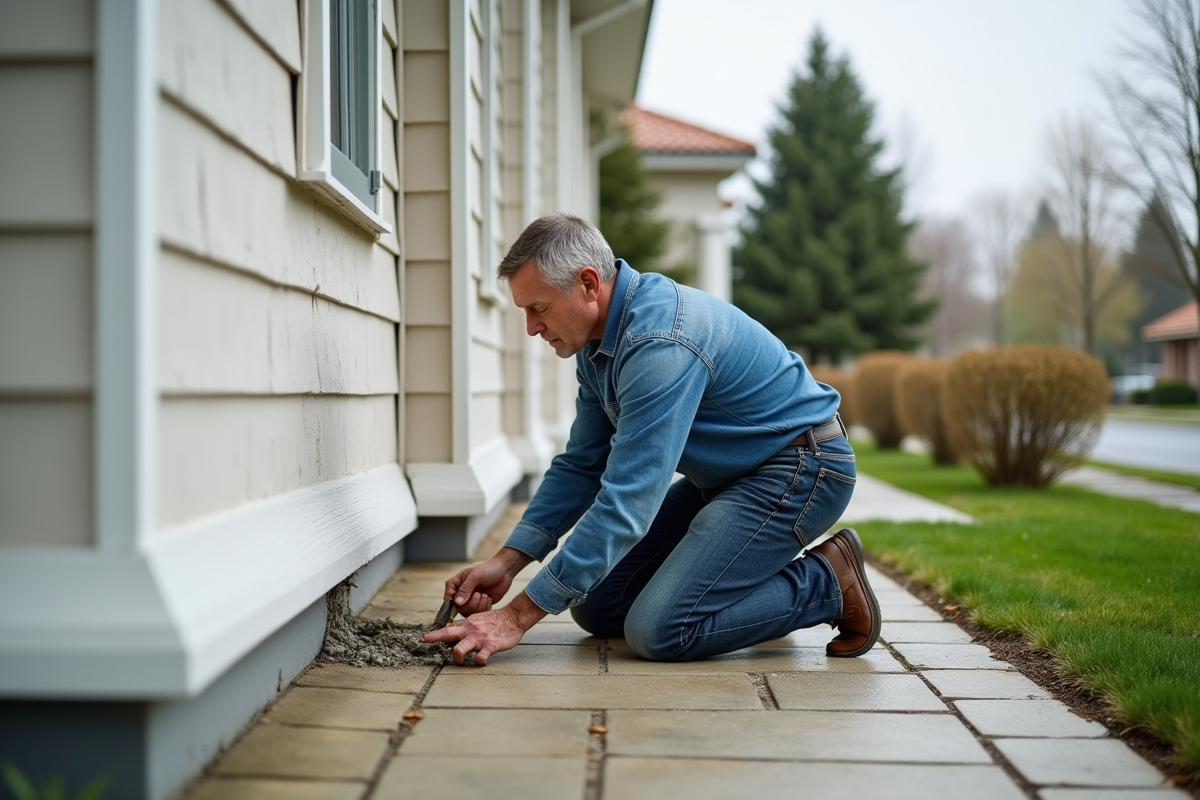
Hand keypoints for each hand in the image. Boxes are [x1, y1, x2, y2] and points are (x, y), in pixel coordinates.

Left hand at [423, 591, 547, 664]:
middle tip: (438, 651)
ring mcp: (479, 638)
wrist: (513, 617)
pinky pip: (481, 657)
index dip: (435, 634)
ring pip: (460, 649)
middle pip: (448, 636)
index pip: (448, 629)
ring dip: (457, 658)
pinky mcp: (490, 645)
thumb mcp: (478, 620)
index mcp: (467, 625)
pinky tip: (480, 661)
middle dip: (438, 641)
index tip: (425, 638)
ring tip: (461, 662)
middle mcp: (470, 630)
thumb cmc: (496, 620)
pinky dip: (478, 662)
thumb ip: (466, 627)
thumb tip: (455, 633)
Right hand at [444, 547, 532, 615]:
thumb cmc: (490, 568)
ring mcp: (472, 599)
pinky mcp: (481, 604)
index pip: (448, 595)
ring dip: (478, 605)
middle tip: (479, 594)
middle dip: (470, 603)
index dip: (450, 602)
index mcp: (458, 582)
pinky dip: (484, 608)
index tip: (459, 603)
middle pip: (458, 607)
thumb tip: (457, 602)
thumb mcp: (476, 575)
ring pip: (468, 612)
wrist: (505, 570)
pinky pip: (478, 613)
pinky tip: (489, 598)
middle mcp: (463, 592)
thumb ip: (465, 589)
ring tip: (485, 595)